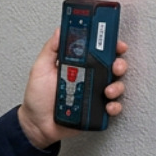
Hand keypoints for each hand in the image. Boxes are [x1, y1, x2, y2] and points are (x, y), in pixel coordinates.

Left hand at [17, 34, 128, 148]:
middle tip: (115, 66)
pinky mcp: (97, 111)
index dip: (109, 46)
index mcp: (78, 65)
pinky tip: (108, 105)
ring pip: (116, 86)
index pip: (98, 52)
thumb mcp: (40, 69)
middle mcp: (89, 78)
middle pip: (112, 67)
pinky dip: (114, 106)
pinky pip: (113, 107)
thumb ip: (51, 50)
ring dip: (117, 86)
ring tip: (107, 90)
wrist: (36, 124)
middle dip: (119, 64)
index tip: (115, 43)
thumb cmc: (37, 97)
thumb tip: (60, 30)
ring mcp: (94, 94)